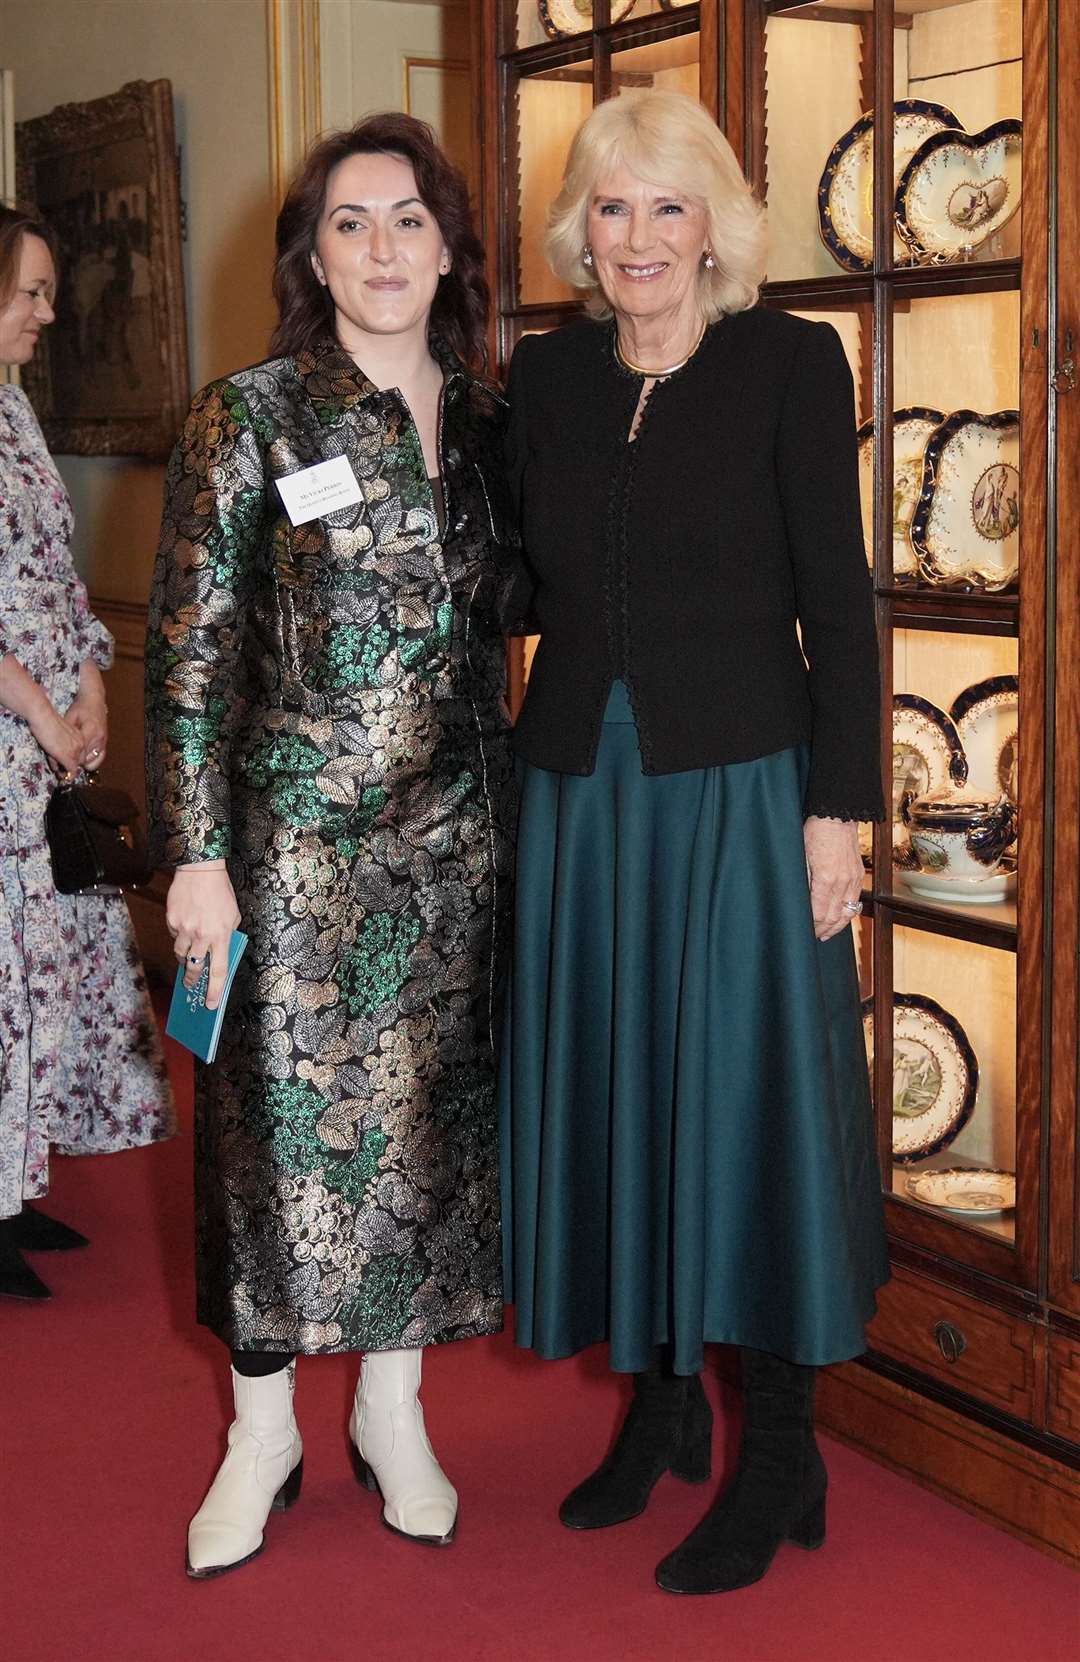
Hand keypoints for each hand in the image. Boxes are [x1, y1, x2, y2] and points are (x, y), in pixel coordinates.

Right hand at [28, 700, 86, 774]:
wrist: (43, 717)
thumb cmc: (46, 721)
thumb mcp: (57, 732)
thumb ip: (61, 742)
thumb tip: (58, 753)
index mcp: (79, 735)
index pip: (80, 751)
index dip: (71, 758)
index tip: (62, 760)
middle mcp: (81, 743)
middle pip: (79, 761)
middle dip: (68, 766)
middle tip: (58, 767)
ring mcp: (75, 751)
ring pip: (73, 767)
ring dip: (64, 769)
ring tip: (55, 768)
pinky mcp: (68, 757)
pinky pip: (70, 771)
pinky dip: (65, 775)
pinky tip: (57, 771)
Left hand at [65, 694, 107, 770]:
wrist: (94, 700)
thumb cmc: (81, 707)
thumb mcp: (70, 718)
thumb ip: (66, 734)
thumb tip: (58, 746)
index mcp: (91, 731)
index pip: (80, 753)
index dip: (70, 760)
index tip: (62, 763)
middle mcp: (99, 738)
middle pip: (87, 760)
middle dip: (76, 763)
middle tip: (66, 764)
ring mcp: (103, 740)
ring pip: (94, 761)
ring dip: (84, 763)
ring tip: (74, 761)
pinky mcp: (104, 742)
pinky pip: (99, 757)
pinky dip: (91, 760)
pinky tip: (83, 758)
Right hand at [166, 866, 241, 1010]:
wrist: (200, 870)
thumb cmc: (220, 892)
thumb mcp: (232, 915)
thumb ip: (227, 934)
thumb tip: (220, 952)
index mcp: (221, 935)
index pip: (219, 970)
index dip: (215, 990)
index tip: (210, 1004)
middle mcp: (202, 935)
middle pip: (195, 967)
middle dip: (193, 979)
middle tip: (191, 985)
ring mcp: (184, 929)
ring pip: (181, 954)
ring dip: (185, 957)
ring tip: (189, 954)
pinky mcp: (171, 921)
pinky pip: (175, 936)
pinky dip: (180, 935)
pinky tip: (185, 925)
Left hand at [803, 815, 863, 941]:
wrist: (837, 816)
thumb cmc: (815, 833)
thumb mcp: (801, 856)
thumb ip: (802, 881)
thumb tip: (799, 901)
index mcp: (826, 879)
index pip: (819, 913)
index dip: (812, 926)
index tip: (804, 931)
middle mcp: (842, 883)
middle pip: (834, 917)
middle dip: (822, 930)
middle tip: (812, 937)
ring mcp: (853, 880)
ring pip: (847, 913)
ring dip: (836, 927)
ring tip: (825, 934)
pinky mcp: (858, 876)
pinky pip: (855, 902)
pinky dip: (847, 915)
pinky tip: (839, 919)